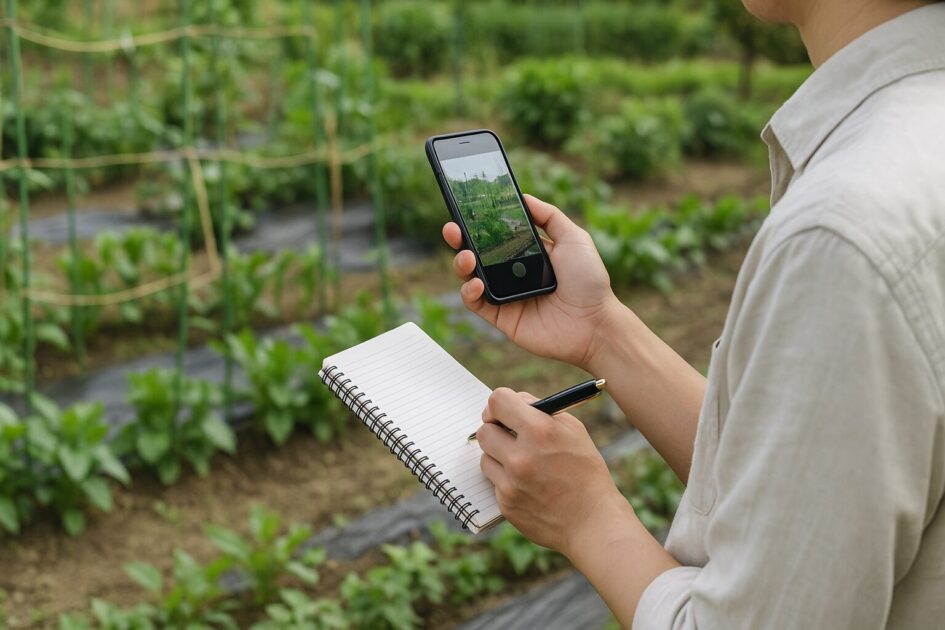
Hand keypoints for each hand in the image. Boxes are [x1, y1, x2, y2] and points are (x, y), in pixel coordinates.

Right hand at [443, 194, 623, 368]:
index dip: (479, 223)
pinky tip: (477, 283)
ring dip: (461, 264)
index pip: (496, 234)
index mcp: (527, 252)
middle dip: (460, 239)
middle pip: (477, 253)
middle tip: (452, 228)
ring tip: (466, 257)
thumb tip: (523, 196)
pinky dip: (469, 291)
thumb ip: (549, 215)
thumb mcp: (574, 238)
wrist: (594, 324)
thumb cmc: (589, 281)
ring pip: (470, 276)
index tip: (466, 209)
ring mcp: (505, 295)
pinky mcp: (501, 317)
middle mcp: (512, 272)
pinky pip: (475, 303)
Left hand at [476, 388, 628, 555]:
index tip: (500, 412)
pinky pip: (494, 482)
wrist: (593, 522)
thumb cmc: (587, 472)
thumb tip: (514, 403)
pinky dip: (506, 480)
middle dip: (496, 430)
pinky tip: (529, 486)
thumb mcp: (573, 431)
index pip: (498, 401)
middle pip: (484, 430)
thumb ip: (541, 412)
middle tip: (508, 435)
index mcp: (540, 431)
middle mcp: (521, 456)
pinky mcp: (506, 504)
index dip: (497, 405)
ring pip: (485, 457)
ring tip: (524, 464)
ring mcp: (511, 483)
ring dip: (499, 456)